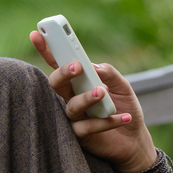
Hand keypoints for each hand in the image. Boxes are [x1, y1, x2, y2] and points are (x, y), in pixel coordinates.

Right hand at [30, 31, 156, 172]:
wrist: (135, 139)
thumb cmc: (125, 107)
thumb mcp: (123, 86)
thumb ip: (109, 73)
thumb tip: (94, 67)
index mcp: (78, 82)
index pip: (58, 63)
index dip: (46, 49)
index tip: (37, 33)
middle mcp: (70, 98)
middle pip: (56, 84)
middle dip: (63, 73)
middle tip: (77, 66)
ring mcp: (73, 118)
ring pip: (70, 107)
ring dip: (86, 98)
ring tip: (103, 93)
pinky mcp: (80, 137)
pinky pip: (87, 128)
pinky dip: (107, 121)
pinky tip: (124, 117)